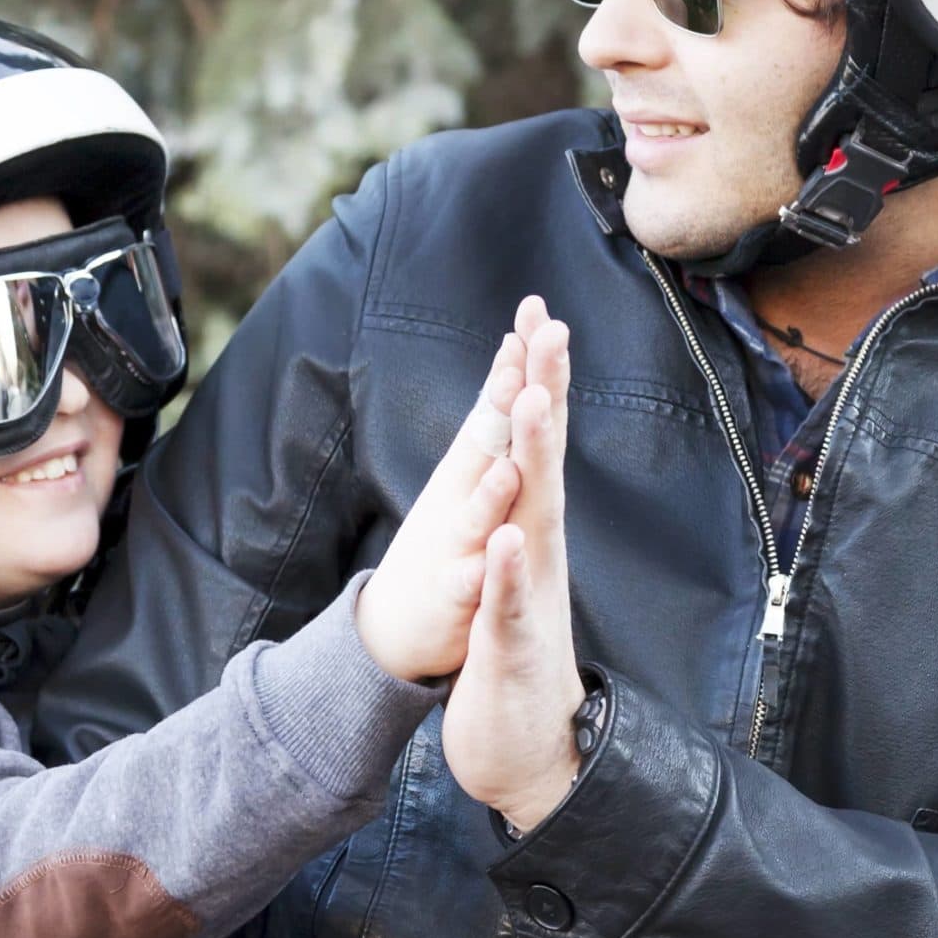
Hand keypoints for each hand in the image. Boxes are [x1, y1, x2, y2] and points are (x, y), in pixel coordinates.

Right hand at [354, 332, 527, 682]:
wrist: (397, 624)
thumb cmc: (446, 540)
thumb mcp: (471, 476)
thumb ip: (495, 421)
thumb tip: (516, 357)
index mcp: (478, 468)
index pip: (503, 408)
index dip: (524, 363)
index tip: (540, 314)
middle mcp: (462, 495)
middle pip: (491, 439)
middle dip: (513, 393)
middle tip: (536, 341)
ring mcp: (454, 544)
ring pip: (478, 511)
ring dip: (494, 483)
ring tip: (515, 454)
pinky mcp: (451, 595)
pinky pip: (468, 582)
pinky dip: (483, 568)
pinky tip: (500, 549)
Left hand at [443, 298, 584, 833]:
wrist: (534, 751)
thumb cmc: (517, 656)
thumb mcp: (513, 574)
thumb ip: (520, 516)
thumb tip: (520, 456)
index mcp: (533, 534)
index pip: (534, 448)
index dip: (539, 382)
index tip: (540, 316)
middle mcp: (542, 555)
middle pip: (545, 464)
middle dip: (549, 395)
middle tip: (553, 329)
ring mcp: (532, 599)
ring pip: (535, 521)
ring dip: (537, 463)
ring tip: (536, 403)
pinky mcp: (511, 647)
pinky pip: (509, 604)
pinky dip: (508, 570)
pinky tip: (507, 537)